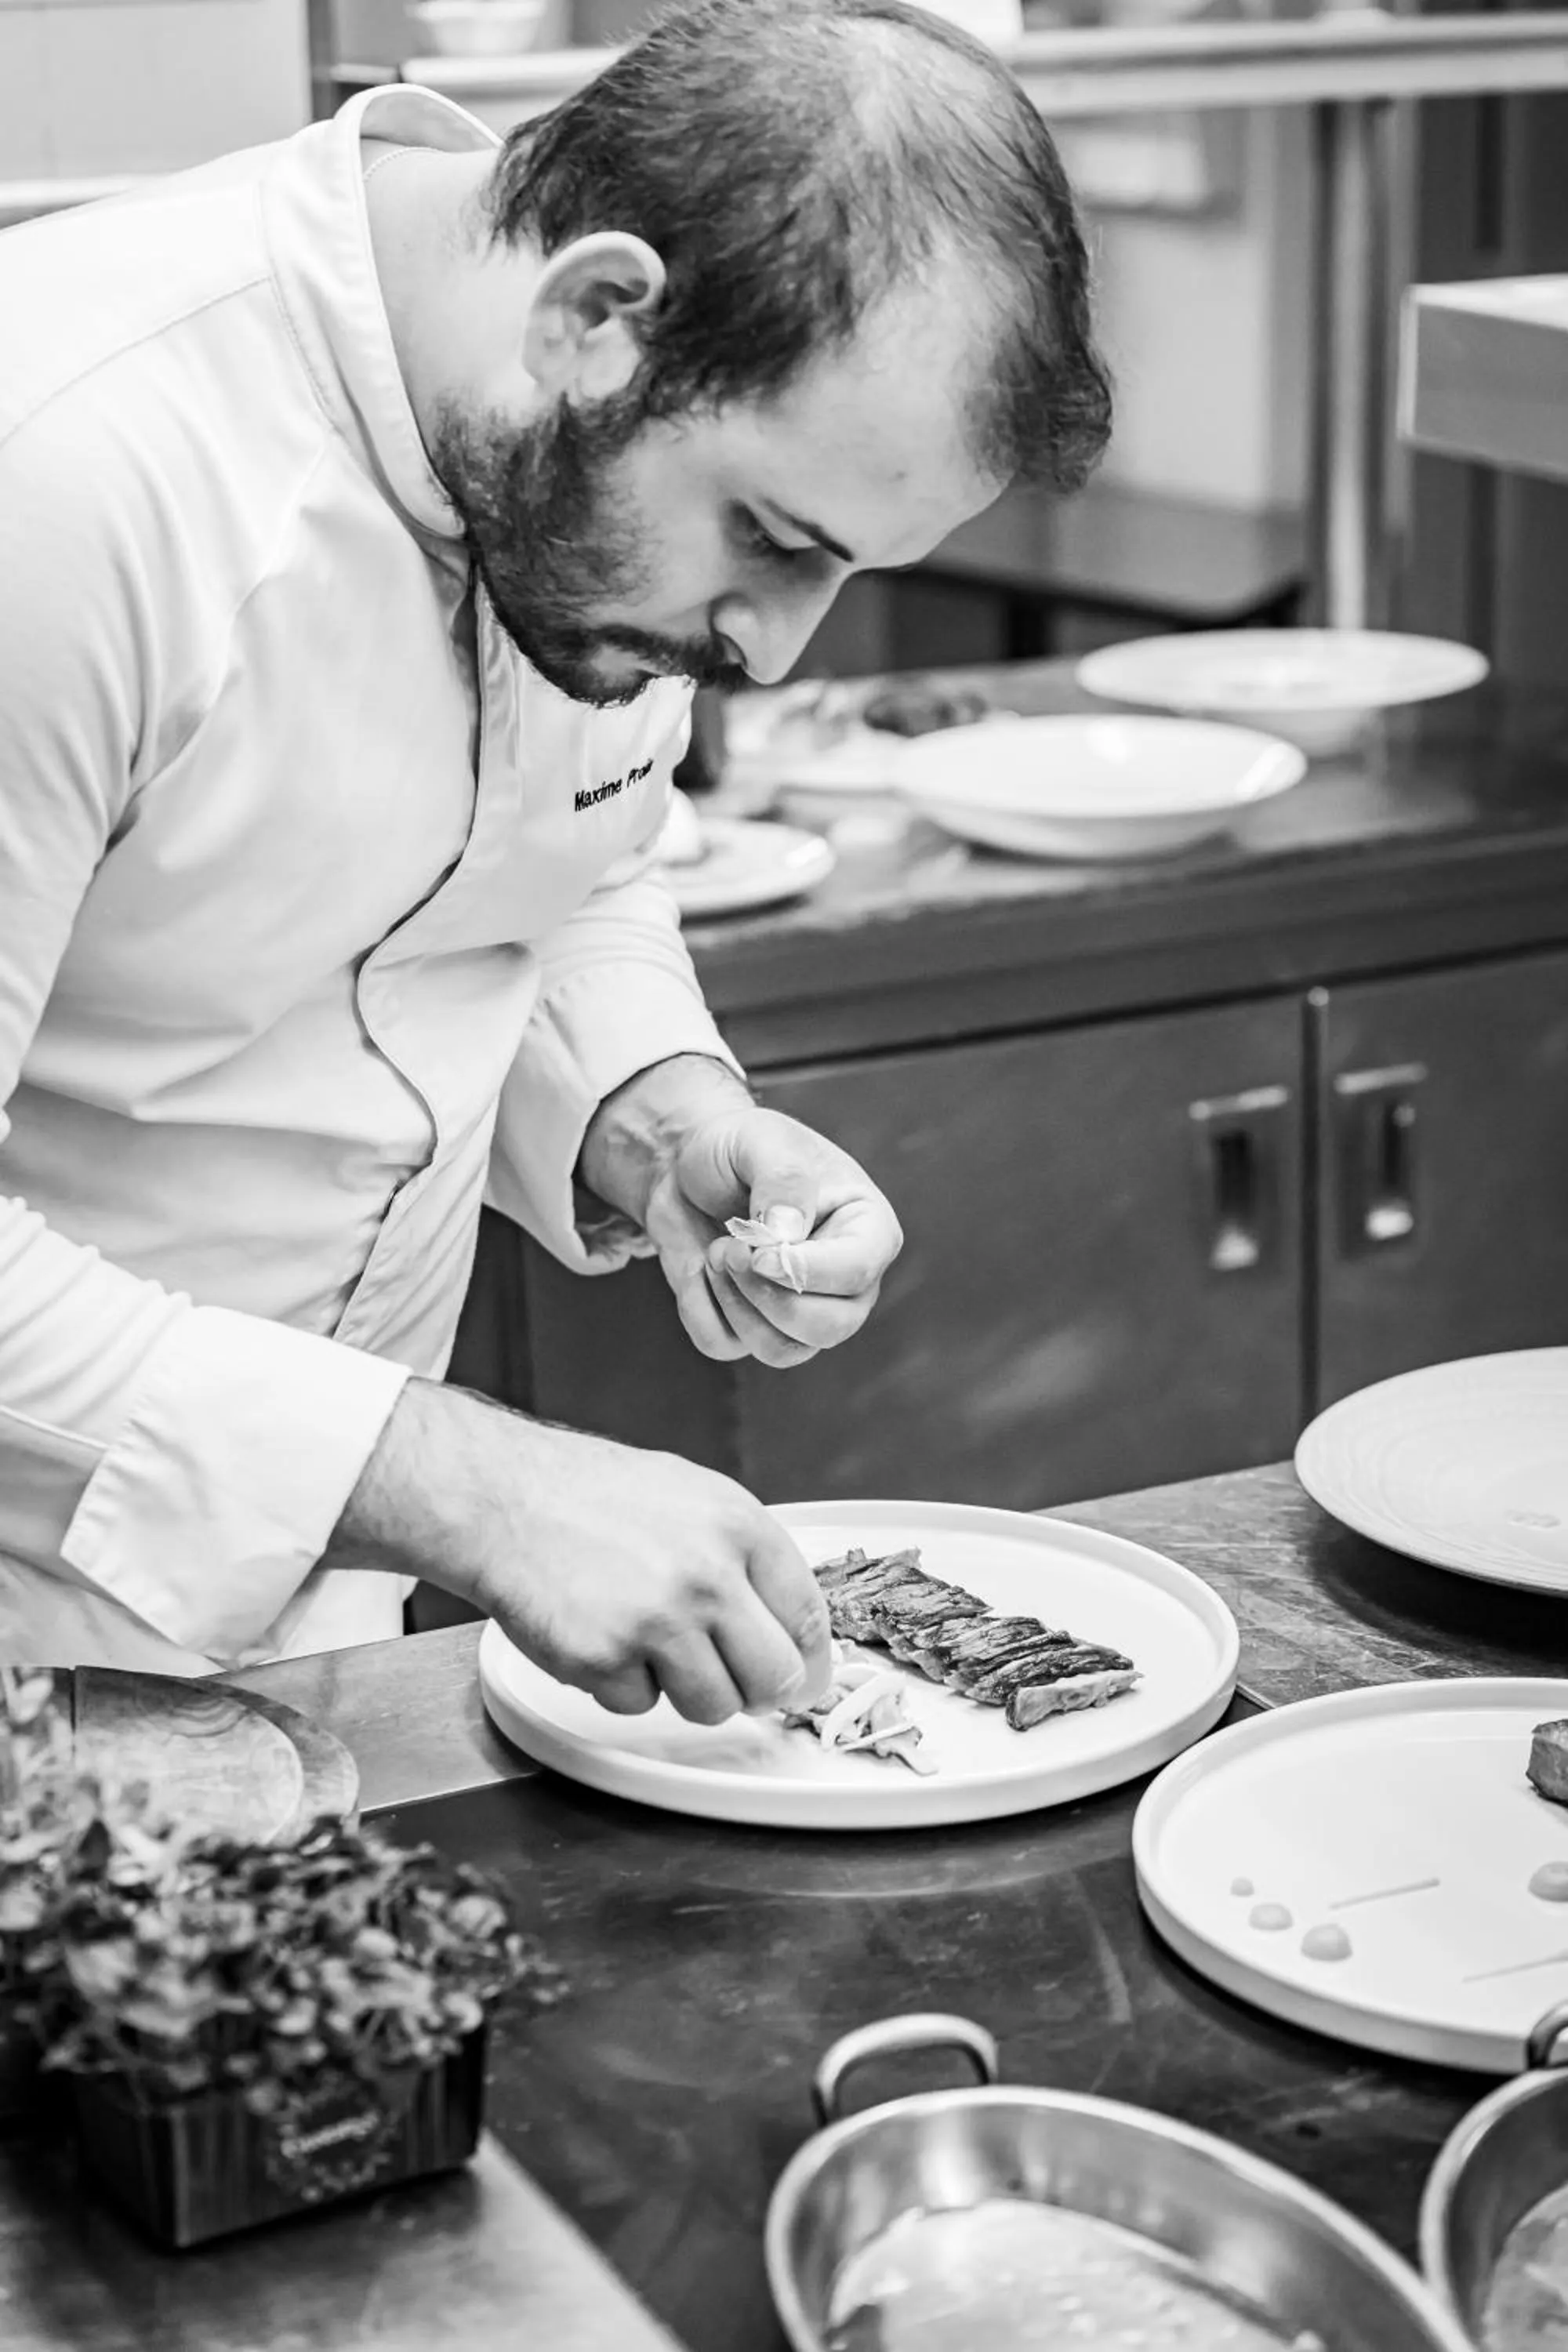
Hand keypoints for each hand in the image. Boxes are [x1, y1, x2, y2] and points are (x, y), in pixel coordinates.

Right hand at [327, 1379, 833, 1722]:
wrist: (504, 1500)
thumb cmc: (591, 1496)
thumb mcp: (692, 1498)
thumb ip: (745, 1558)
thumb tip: (790, 1630)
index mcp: (738, 1527)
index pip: (807, 1616)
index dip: (809, 1661)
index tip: (805, 1681)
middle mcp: (708, 1575)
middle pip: (774, 1678)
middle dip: (758, 1690)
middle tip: (731, 1679)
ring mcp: (658, 1622)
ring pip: (713, 1706)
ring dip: (685, 1689)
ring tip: (647, 1640)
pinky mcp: (607, 1660)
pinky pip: (640, 1707)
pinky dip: (621, 1685)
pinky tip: (601, 1635)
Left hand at [578, 1054, 902, 1367]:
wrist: (683, 1166)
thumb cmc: (737, 1148)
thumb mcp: (761, 1140)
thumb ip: (784, 1180)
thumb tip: (788, 1237)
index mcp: (868, 1228)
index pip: (857, 1273)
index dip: (803, 1271)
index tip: (755, 1251)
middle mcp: (846, 1281)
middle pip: (828, 1328)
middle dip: (766, 1296)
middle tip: (729, 1247)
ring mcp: (803, 1311)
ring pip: (781, 1350)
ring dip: (734, 1304)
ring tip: (718, 1251)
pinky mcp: (754, 1327)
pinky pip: (726, 1345)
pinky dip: (700, 1308)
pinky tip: (701, 1268)